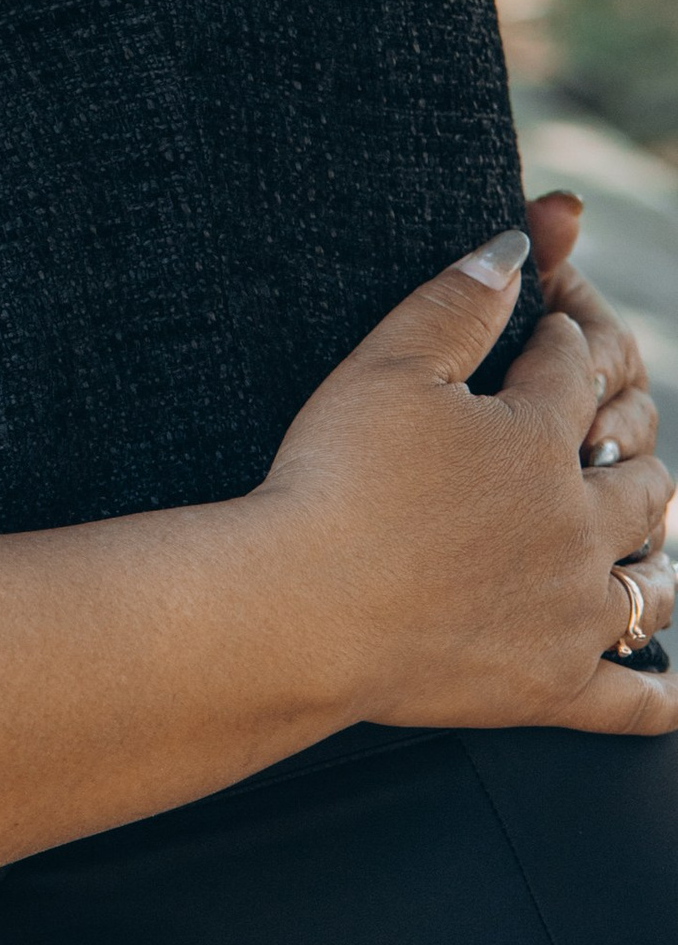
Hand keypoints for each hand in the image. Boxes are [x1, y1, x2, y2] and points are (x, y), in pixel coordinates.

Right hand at [260, 232, 675, 738]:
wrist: (304, 610)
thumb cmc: (337, 482)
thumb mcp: (387, 366)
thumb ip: (455, 301)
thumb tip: (514, 245)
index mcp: (538, 438)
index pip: (574, 371)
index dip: (564, 342)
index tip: (552, 333)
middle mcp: (577, 524)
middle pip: (642, 480)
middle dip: (631, 447)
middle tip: (612, 439)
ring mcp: (572, 613)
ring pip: (654, 585)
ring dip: (659, 558)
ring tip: (651, 545)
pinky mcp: (552, 687)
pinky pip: (633, 699)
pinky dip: (664, 695)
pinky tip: (675, 687)